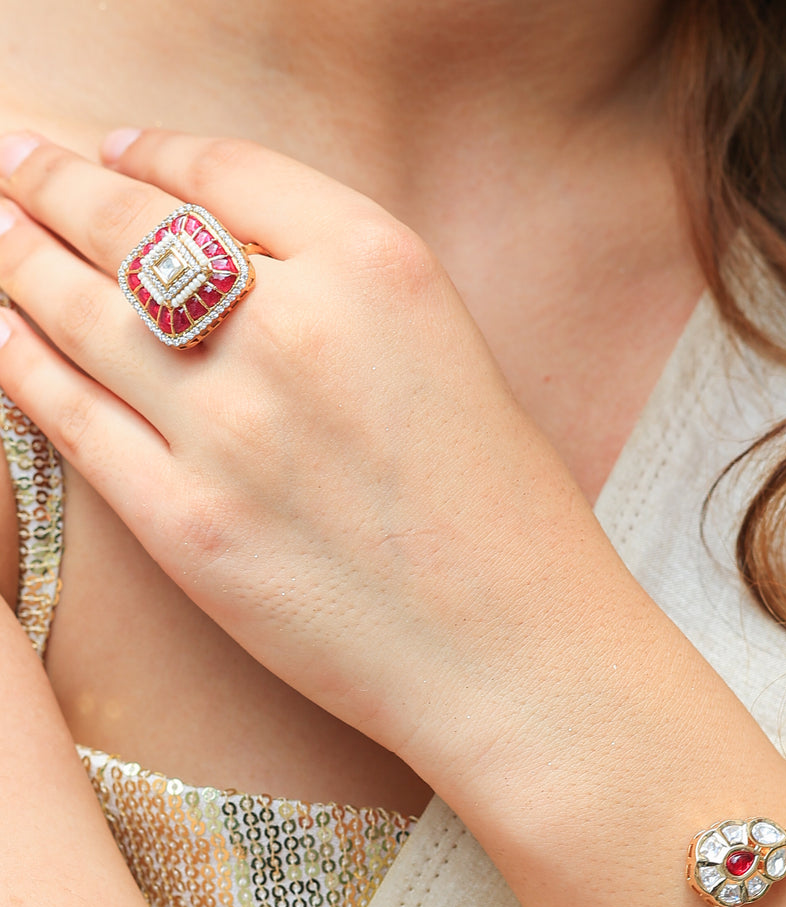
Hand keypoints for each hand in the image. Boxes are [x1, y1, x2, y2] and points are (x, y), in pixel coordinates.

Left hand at [0, 129, 665, 806]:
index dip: (152, 154)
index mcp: (378, 268)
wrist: (518, 658)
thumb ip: (346, 292)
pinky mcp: (186, 524)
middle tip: (15, 163)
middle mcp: (293, 328)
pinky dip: (19, 363)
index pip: (224, 174)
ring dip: (19, 257)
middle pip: (132, 226)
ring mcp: (229, 430)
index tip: (118, 151)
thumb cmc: (510, 519)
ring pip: (81, 311)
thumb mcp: (454, 354)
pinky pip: (72, 417)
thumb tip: (231, 260)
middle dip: (56, 183)